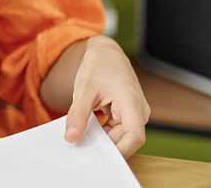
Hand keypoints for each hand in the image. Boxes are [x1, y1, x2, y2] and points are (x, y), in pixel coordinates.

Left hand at [64, 36, 150, 157]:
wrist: (105, 53)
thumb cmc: (98, 66)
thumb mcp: (84, 90)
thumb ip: (78, 115)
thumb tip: (71, 139)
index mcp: (132, 102)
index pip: (135, 137)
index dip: (120, 151)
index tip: (99, 156)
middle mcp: (138, 111)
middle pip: (126, 139)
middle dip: (105, 145)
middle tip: (81, 146)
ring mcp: (134, 113)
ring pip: (120, 136)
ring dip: (102, 138)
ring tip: (82, 133)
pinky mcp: (127, 114)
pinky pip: (116, 130)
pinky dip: (102, 131)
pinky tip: (87, 128)